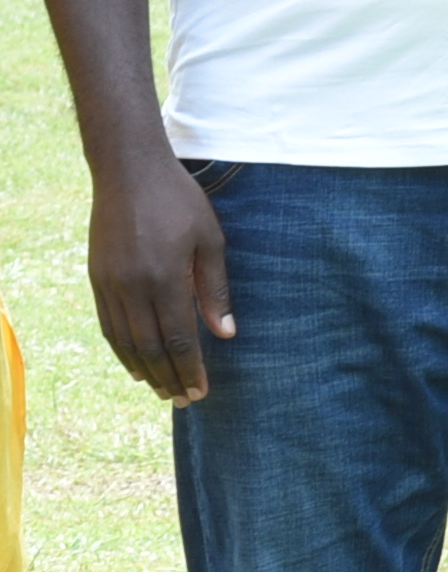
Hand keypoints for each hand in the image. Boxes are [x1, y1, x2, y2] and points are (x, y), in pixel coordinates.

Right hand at [80, 152, 227, 404]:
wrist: (128, 171)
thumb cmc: (179, 201)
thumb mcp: (210, 241)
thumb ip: (215, 290)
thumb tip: (226, 334)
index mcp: (165, 278)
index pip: (178, 338)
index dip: (190, 368)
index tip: (201, 391)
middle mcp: (132, 286)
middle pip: (150, 346)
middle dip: (169, 377)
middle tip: (184, 401)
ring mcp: (109, 283)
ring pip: (125, 340)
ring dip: (144, 369)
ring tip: (162, 390)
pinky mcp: (96, 278)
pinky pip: (108, 324)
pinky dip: (122, 349)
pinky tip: (135, 363)